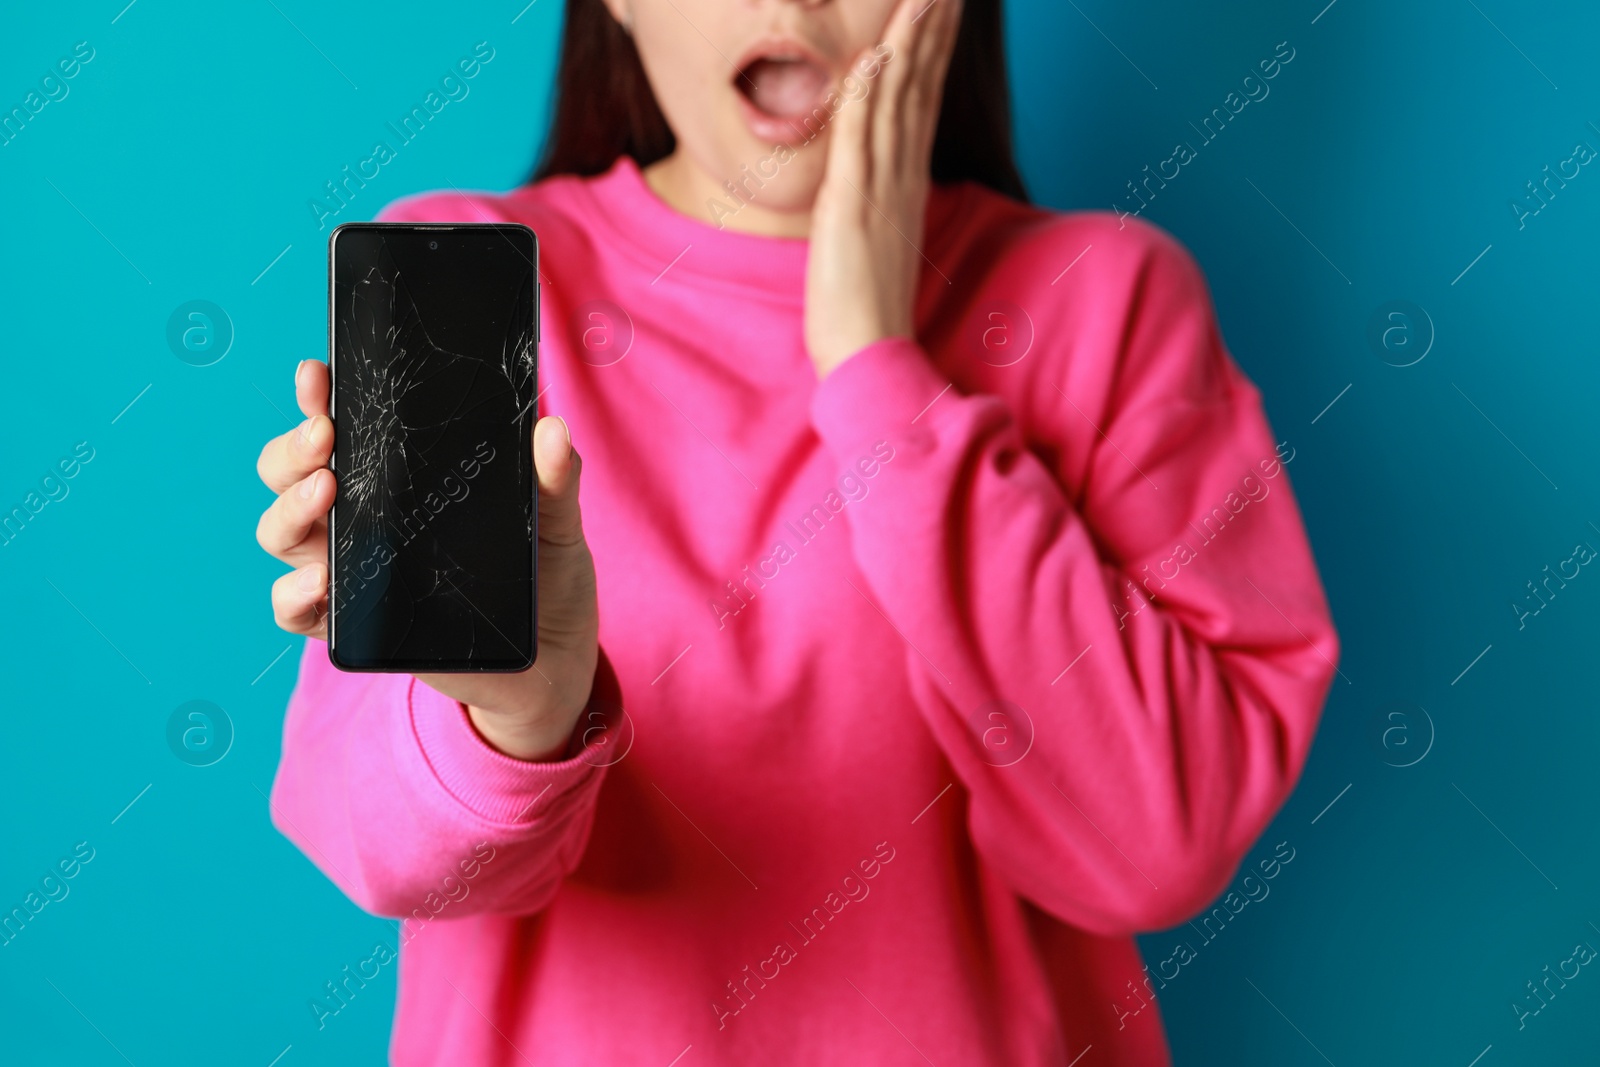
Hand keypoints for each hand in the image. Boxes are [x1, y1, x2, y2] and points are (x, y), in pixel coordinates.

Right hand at [255, 359, 599, 761]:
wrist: (552, 657)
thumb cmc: (545, 574)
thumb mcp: (553, 520)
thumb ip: (552, 477)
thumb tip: (552, 430)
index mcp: (399, 477)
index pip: (341, 428)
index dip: (319, 399)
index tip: (318, 376)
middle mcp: (363, 517)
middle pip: (292, 474)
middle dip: (293, 450)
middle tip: (325, 439)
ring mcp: (353, 570)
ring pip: (284, 534)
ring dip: (289, 511)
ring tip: (324, 494)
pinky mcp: (355, 626)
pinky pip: (297, 611)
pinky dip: (293, 596)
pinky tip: (318, 583)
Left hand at [804, 0, 963, 377]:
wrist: (869, 359)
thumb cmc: (867, 309)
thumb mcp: (877, 240)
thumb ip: (881, 202)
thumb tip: (877, 179)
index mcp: (906, 183)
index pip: (921, 99)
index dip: (932, 47)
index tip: (942, 6)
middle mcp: (900, 178)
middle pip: (918, 86)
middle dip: (931, 27)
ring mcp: (879, 190)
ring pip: (895, 99)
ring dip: (908, 40)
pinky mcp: (850, 208)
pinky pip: (860, 138)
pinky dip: (868, 93)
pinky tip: (879, 53)